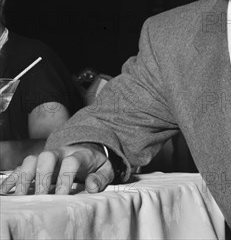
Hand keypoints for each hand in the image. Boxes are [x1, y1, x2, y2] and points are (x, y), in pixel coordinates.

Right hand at [0, 143, 114, 194]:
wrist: (86, 148)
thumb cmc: (95, 164)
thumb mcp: (106, 169)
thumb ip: (102, 178)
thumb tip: (92, 187)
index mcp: (79, 154)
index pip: (71, 162)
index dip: (66, 178)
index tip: (63, 196)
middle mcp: (60, 153)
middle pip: (47, 157)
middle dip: (43, 177)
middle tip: (42, 197)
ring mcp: (46, 157)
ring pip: (31, 160)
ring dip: (25, 178)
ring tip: (23, 198)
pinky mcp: (36, 164)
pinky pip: (20, 167)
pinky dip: (12, 179)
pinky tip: (6, 191)